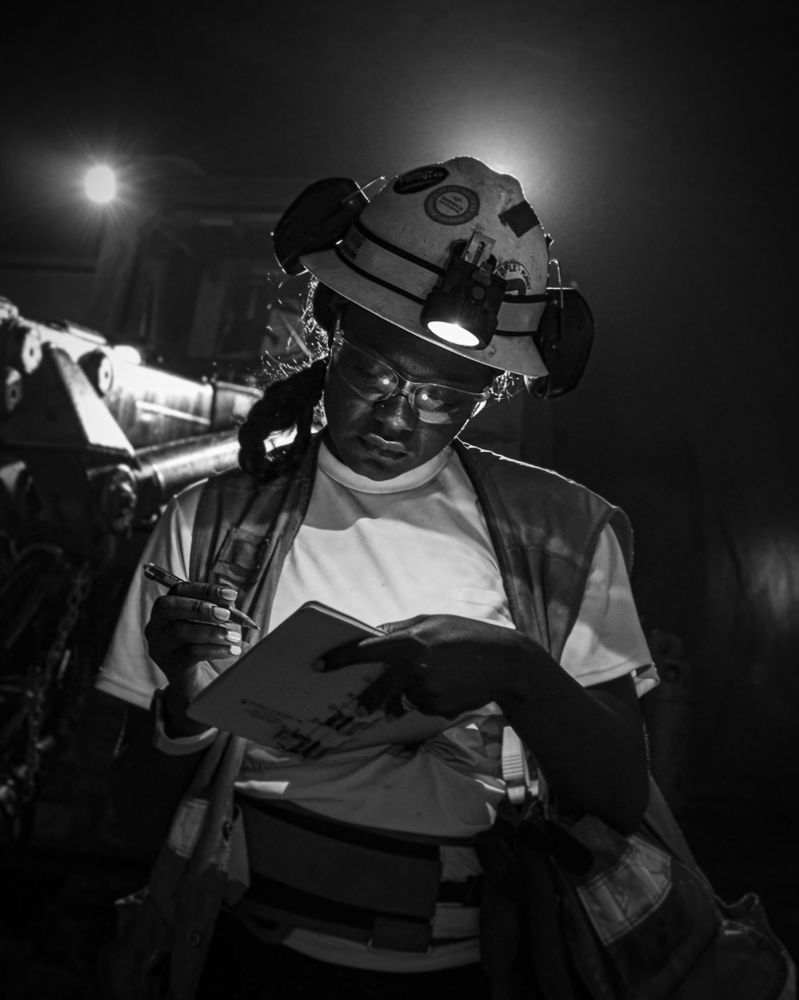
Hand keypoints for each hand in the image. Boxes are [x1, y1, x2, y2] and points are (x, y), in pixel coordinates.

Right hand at [144, 580, 249, 697]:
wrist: (202, 683)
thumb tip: (230, 598)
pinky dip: (216, 649)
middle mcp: (157, 626)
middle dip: (200, 607)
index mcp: (167, 609)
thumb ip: (221, 608)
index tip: (231, 595)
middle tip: (227, 614)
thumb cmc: (208, 645)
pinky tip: (233, 651)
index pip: (179, 590)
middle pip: (169, 607)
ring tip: (235, 636)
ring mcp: (161, 646)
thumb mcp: (216, 622)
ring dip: (212, 631)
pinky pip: (191, 653)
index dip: (205, 589)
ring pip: (181, 631)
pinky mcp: (171, 665)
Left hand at [318, 614, 535, 718]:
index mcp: (409, 642)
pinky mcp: (440, 709)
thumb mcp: (432, 621)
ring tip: (439, 678)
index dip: (339, 658)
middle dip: (368, 700)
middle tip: (361, 705)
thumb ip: (400, 629)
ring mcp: (427, 692)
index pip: (364, 651)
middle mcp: (414, 669)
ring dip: (410, 694)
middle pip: (378, 691)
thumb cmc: (466, 635)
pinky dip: (430, 700)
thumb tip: (374, 634)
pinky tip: (450, 686)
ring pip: (404, 699)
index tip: (319, 665)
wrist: (505, 661)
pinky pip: (424, 707)